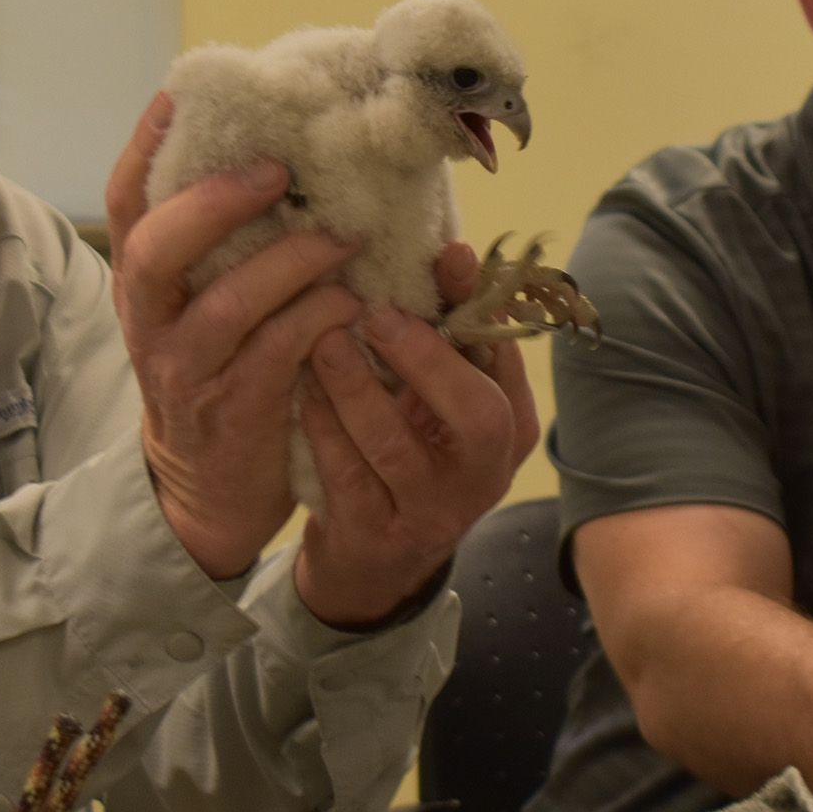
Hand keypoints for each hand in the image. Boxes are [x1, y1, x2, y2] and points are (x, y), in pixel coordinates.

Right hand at [106, 93, 363, 577]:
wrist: (210, 492)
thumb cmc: (224, 376)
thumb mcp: (204, 307)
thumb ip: (225, 247)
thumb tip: (283, 160)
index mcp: (144, 286)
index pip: (126, 204)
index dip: (146, 146)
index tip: (182, 94)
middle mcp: (152, 324)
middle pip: (155, 252)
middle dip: (215, 204)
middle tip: (279, 169)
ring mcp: (187, 372)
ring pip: (226, 306)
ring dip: (290, 263)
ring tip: (343, 235)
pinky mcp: (234, 413)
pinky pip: (275, 356)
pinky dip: (316, 321)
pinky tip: (353, 300)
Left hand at [291, 241, 540, 626]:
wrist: (376, 560)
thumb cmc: (411, 453)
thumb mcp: (439, 401)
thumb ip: (447, 338)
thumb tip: (448, 251)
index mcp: (511, 427)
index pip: (507, 359)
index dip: (480, 305)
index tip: (449, 257)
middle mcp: (485, 473)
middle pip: (478, 415)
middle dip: (427, 358)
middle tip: (378, 316)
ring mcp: (432, 512)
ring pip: (395, 446)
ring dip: (356, 388)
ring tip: (324, 343)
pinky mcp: (376, 535)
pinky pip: (344, 474)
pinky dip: (321, 427)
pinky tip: (301, 392)